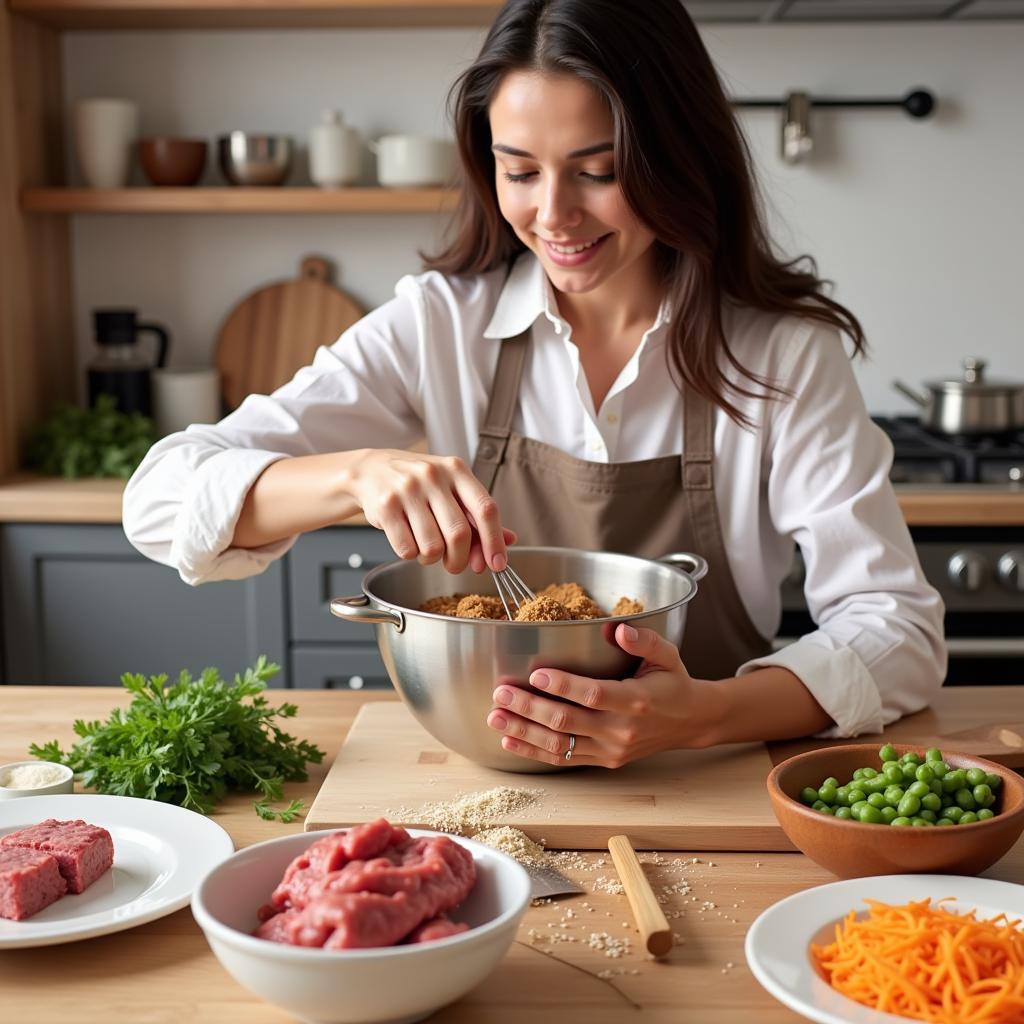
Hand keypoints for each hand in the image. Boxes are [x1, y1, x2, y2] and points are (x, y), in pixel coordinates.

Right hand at [341, 449, 513, 573]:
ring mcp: (407, 490)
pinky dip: (411, 555)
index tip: (497, 564)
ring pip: (432, 546)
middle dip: (460, 559)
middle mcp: (433, 476)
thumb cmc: (418, 484)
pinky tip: (409, 542)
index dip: (494, 541)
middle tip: (455, 565)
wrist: (370, 470)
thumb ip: (478, 515)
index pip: (486, 509)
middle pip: (459, 534)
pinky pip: (406, 549)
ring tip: (427, 549)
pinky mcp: (385, 506)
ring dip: (432, 559)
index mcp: (456, 470)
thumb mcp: (451, 488)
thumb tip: (509, 541)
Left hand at [485, 624, 715, 767]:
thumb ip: (644, 640)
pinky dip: (534, 751)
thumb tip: (618, 629)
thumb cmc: (673, 682)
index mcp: (636, 700)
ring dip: (524, 731)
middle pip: (568, 722)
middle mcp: (621, 729)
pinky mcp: (604, 761)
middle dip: (530, 708)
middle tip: (501, 693)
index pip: (594, 695)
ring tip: (495, 716)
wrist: (691, 721)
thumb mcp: (667, 655)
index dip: (563, 686)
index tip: (536, 675)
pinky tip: (510, 738)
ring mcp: (611, 749)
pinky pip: (564, 759)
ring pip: (560, 745)